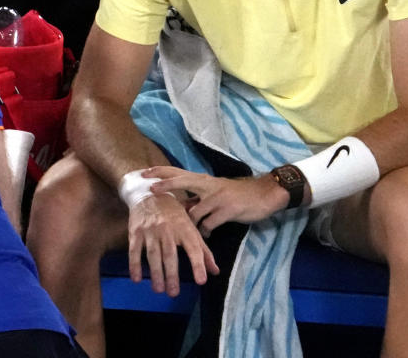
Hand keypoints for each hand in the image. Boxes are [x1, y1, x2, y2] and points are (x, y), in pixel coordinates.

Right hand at [127, 193, 219, 296]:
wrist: (148, 194)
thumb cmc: (173, 213)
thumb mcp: (190, 227)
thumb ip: (203, 250)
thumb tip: (215, 271)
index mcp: (184, 228)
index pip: (193, 248)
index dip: (198, 264)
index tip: (201, 281)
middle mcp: (168, 229)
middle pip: (170, 254)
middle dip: (172, 274)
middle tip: (173, 293)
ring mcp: (150, 230)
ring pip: (153, 253)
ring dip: (156, 273)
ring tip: (159, 289)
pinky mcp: (136, 231)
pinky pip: (134, 250)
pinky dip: (134, 264)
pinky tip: (136, 278)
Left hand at [143, 167, 287, 235]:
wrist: (264, 195)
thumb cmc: (237, 194)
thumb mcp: (214, 193)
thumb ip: (197, 199)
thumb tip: (180, 208)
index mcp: (203, 180)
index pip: (177, 172)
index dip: (160, 172)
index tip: (144, 172)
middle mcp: (208, 185)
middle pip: (181, 181)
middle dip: (164, 184)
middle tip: (150, 189)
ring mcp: (217, 197)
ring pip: (194, 212)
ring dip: (189, 224)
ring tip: (189, 232)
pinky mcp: (227, 210)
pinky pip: (209, 224)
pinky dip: (205, 232)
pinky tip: (206, 235)